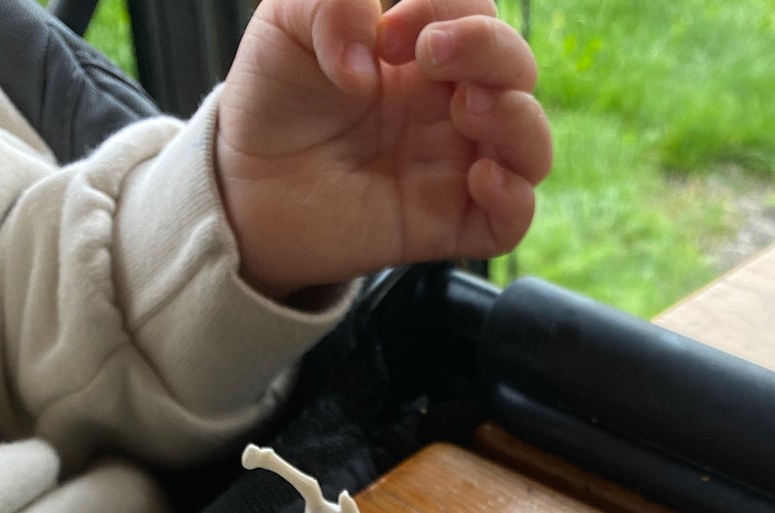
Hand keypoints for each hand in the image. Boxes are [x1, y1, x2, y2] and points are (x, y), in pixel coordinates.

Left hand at [215, 0, 551, 300]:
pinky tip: (481, 176)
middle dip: (489, 51)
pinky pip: (510, 222)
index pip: (476, 14)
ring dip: (516, 118)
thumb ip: (333, 4)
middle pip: (516, 70)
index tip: (390, 29)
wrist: (244, 186)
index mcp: (423, 52)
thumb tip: (372, 61)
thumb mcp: (288, 21)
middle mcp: (447, 107)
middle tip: (431, 56)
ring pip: (531, 144)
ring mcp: (451, 168)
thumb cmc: (273, 100)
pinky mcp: (443, 227)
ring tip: (466, 109)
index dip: (450, 9)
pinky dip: (514, 197)